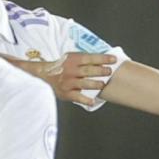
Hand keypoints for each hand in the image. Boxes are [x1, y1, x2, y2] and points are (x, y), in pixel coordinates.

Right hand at [0, 51, 116, 105]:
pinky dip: (85, 100)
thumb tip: (105, 58)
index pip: (90, 58)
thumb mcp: (71, 57)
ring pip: (84, 83)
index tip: (114, 59)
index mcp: (73, 59)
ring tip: (102, 84)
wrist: (44, 74)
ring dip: (95, 84)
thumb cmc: (63, 66)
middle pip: (88, 70)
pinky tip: (92, 101)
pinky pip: (77, 97)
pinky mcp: (66, 93)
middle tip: (109, 72)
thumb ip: (85, 59)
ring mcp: (68, 82)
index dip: (103, 58)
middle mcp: (70, 70)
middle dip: (101, 71)